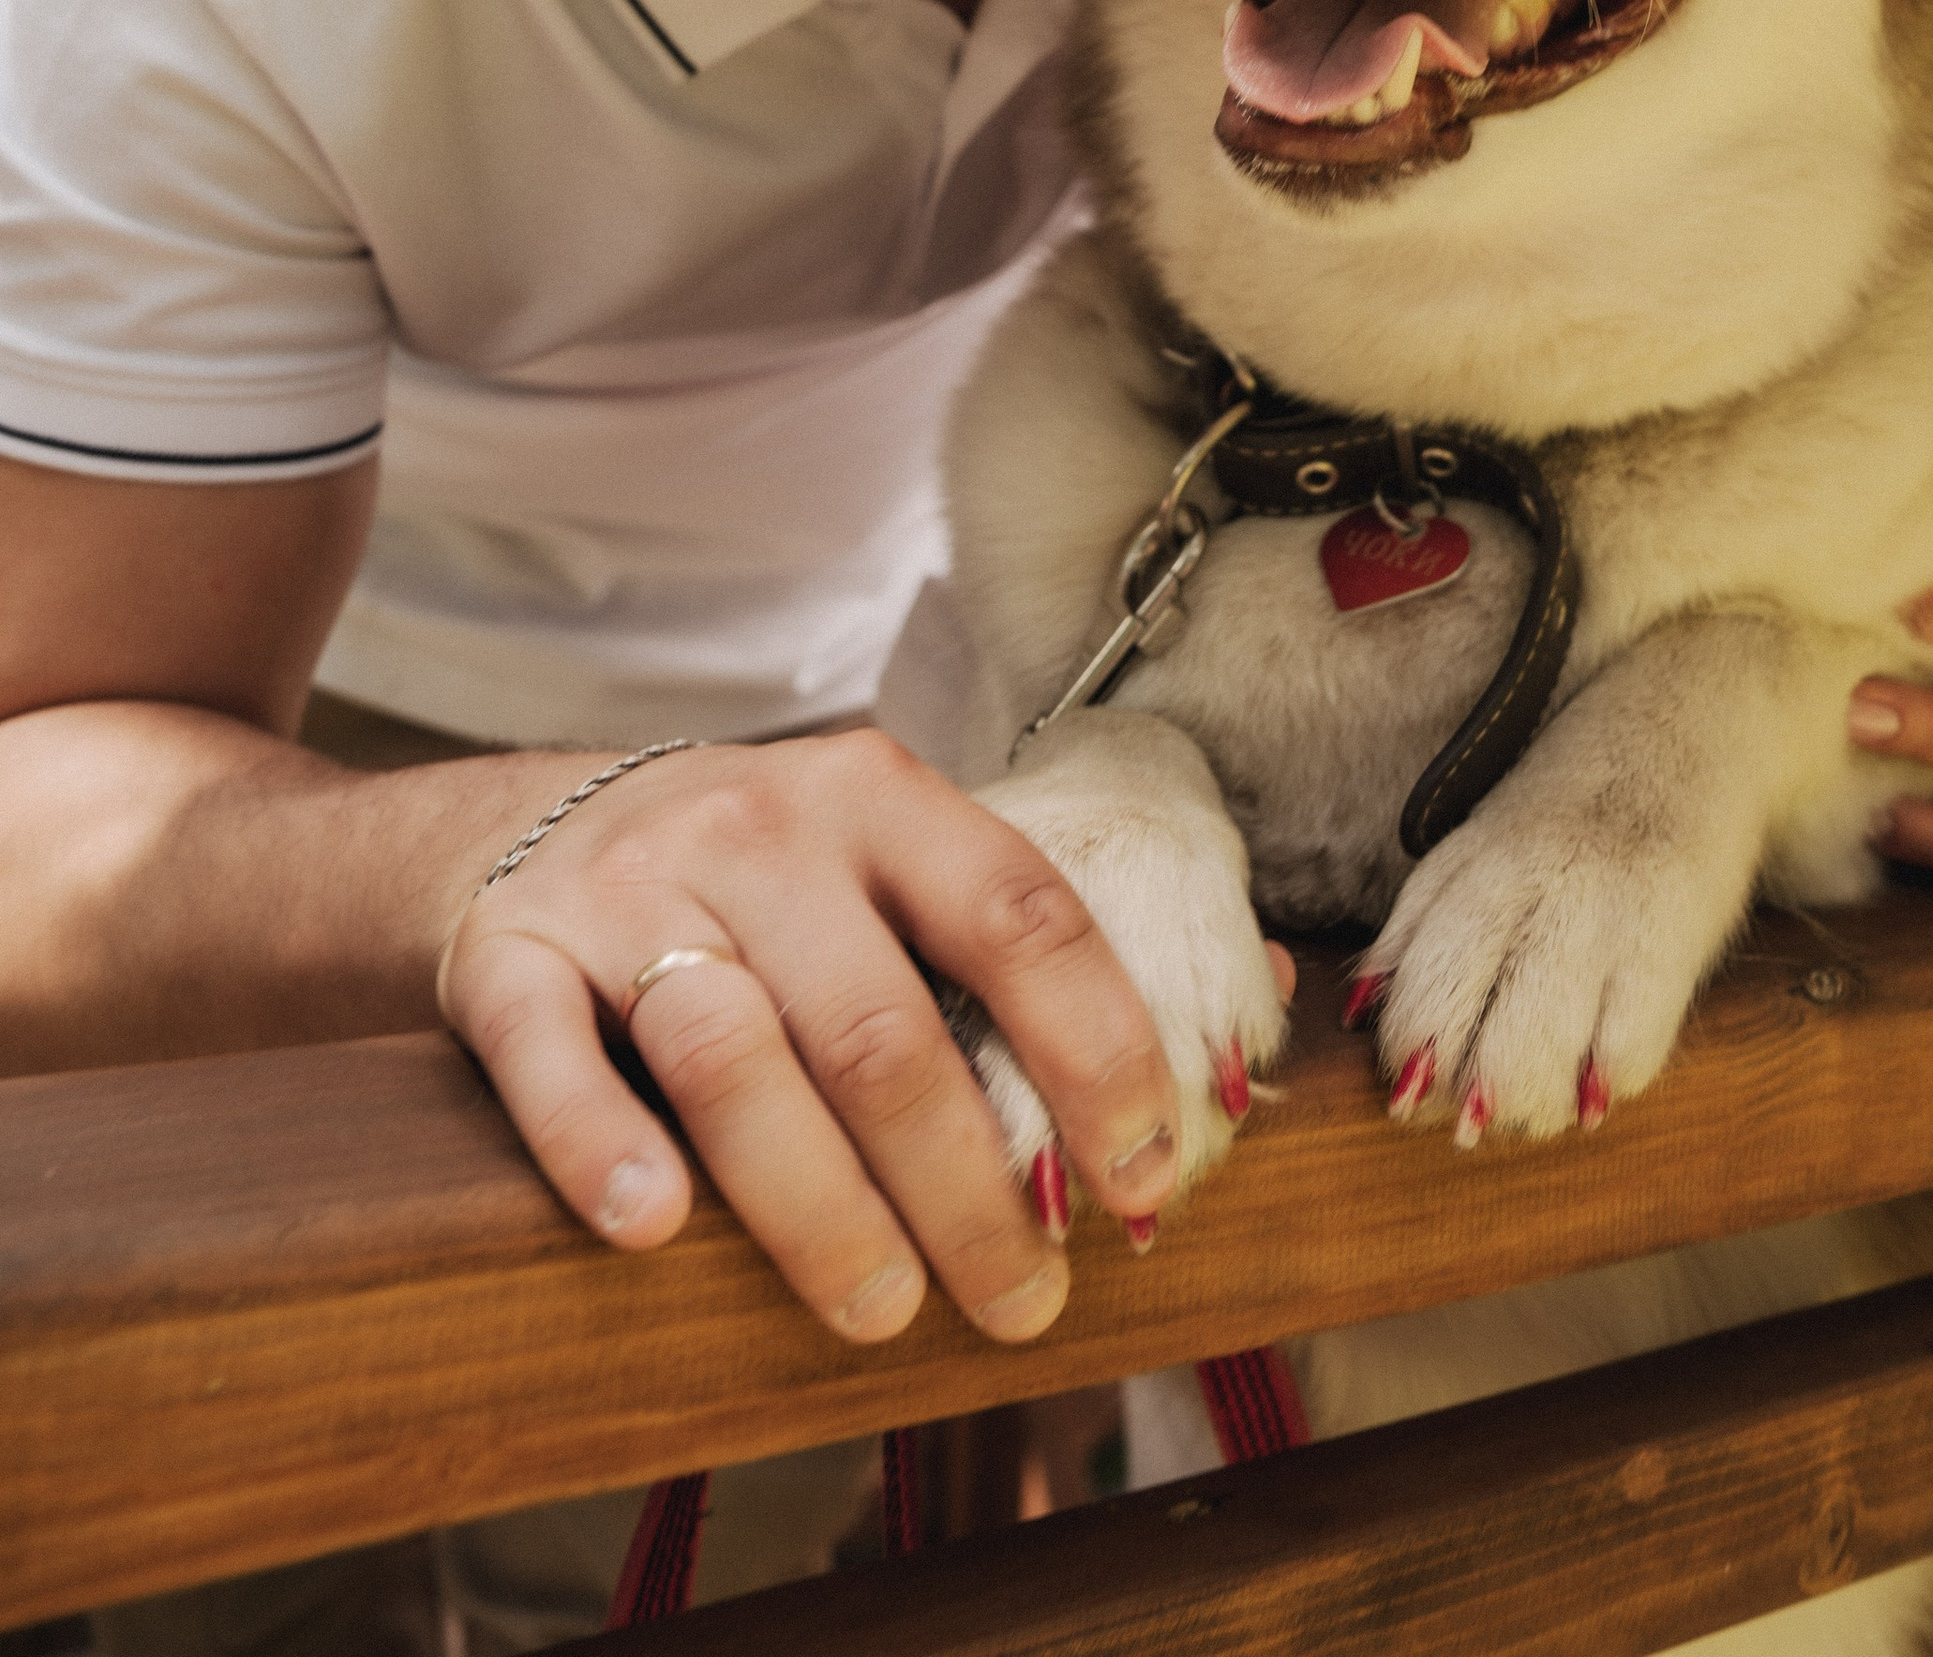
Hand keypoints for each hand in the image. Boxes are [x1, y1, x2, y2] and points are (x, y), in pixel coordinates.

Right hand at [437, 729, 1183, 1343]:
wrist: (520, 826)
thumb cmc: (759, 880)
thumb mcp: (888, 863)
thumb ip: (1022, 938)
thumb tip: (1255, 995)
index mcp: (882, 798)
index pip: (1022, 915)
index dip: (1097, 1047)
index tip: (1144, 1177)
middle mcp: (761, 826)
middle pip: (881, 1022)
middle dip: (965, 1183)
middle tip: (1021, 1301)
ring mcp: (627, 887)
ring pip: (732, 1049)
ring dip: (813, 1201)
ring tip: (876, 1308)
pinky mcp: (503, 952)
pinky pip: (548, 1053)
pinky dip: (601, 1144)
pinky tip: (654, 1230)